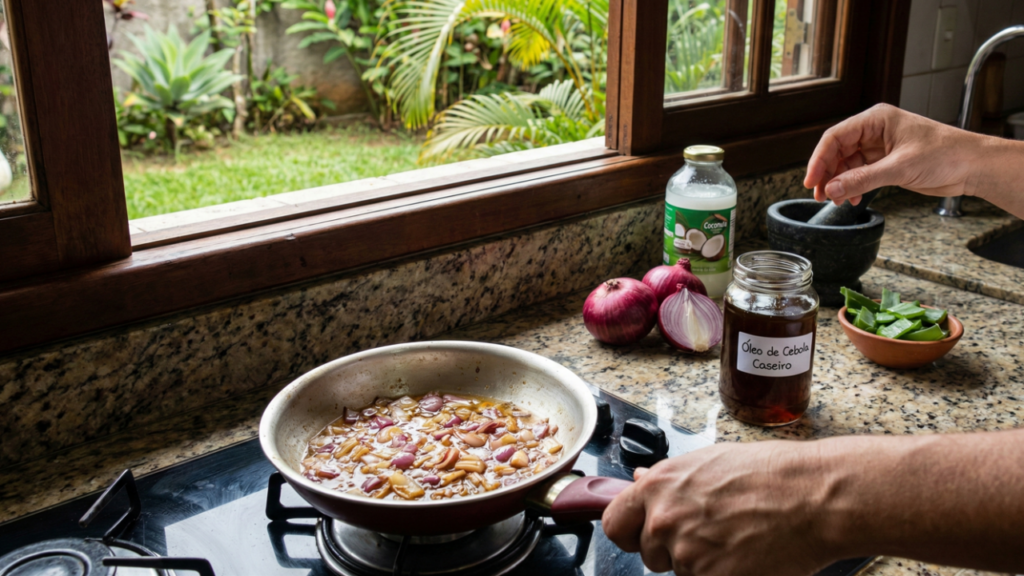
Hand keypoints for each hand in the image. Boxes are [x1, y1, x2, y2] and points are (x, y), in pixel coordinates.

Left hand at [601, 441, 833, 575]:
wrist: (813, 496)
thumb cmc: (771, 474)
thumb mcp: (709, 461)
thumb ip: (669, 479)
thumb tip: (641, 482)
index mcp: (659, 486)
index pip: (615, 523)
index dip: (630, 531)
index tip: (640, 534)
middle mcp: (665, 520)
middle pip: (648, 552)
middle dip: (672, 548)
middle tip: (709, 533)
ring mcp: (687, 554)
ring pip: (680, 571)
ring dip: (701, 563)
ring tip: (736, 538)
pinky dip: (723, 574)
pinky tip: (746, 555)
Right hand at [803, 104, 985, 205]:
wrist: (973, 166)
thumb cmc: (947, 154)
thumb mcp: (900, 168)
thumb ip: (862, 179)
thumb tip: (832, 188)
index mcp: (876, 120)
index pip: (835, 137)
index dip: (819, 159)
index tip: (810, 180)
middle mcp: (875, 131)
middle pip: (837, 151)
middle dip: (828, 174)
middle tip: (821, 194)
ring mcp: (880, 147)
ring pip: (846, 164)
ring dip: (839, 183)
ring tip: (837, 199)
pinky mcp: (886, 162)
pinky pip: (859, 173)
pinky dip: (853, 186)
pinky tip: (852, 198)